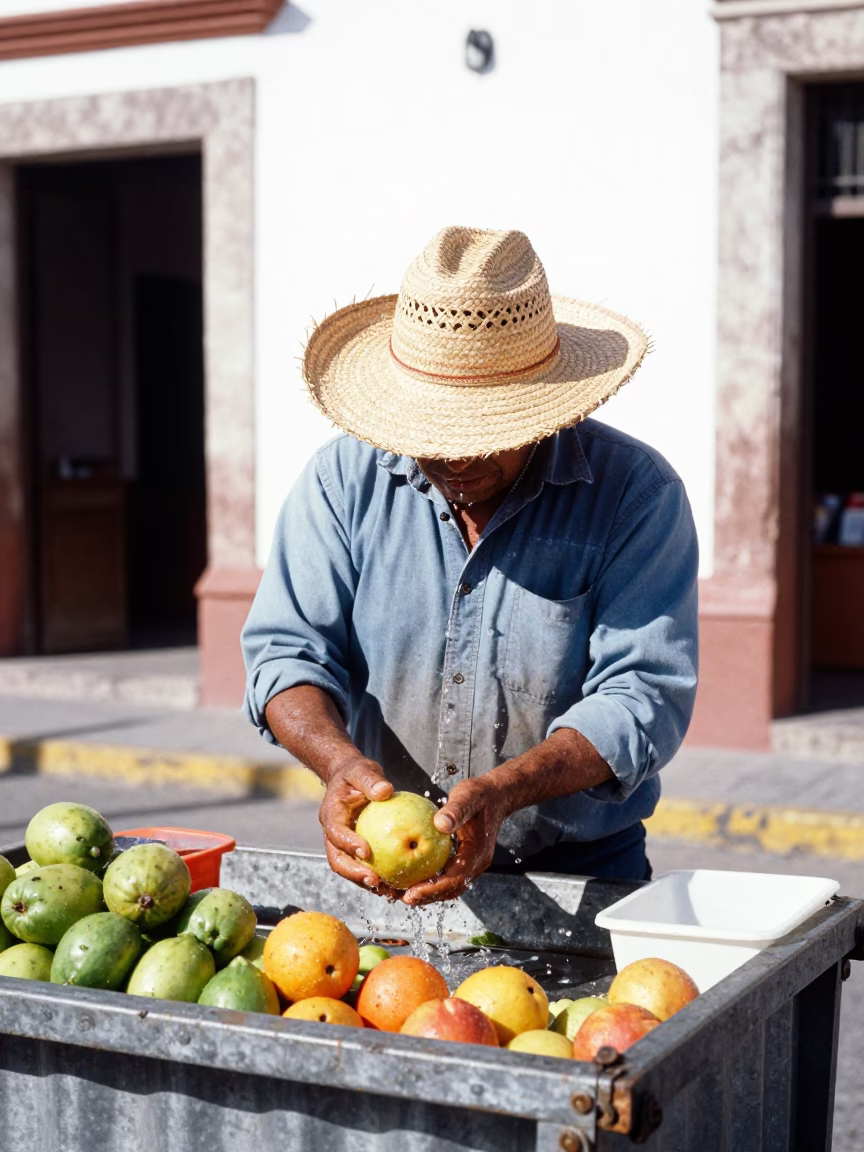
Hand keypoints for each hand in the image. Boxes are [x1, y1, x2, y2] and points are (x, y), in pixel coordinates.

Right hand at [318, 756, 398, 896]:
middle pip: (337, 860)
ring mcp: (341, 844)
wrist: (347, 778)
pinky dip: (377, 876)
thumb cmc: (355, 773)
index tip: (367, 852)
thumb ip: (371, 780)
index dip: (349, 844)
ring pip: (349, 868)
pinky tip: (398, 884)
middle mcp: (332, 833)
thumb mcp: (362, 770)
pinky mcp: (352, 849)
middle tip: (376, 881)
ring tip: (390, 890)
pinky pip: (362, 866)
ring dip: (365, 882)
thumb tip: (385, 791)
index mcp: (331, 814)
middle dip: (354, 873)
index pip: (336, 832)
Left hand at [401, 777, 510, 905]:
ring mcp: (471, 863)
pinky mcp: (464, 859)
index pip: (454, 880)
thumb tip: (440, 824)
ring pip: (447, 885)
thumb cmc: (481, 794)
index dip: (432, 890)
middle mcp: (475, 863)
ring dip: (426, 891)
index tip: (411, 894)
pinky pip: (445, 874)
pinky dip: (429, 878)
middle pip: (449, 889)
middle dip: (425, 897)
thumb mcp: (468, 796)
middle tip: (399, 897)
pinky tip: (408, 873)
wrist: (496, 795)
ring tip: (400, 891)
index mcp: (477, 853)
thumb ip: (456, 810)